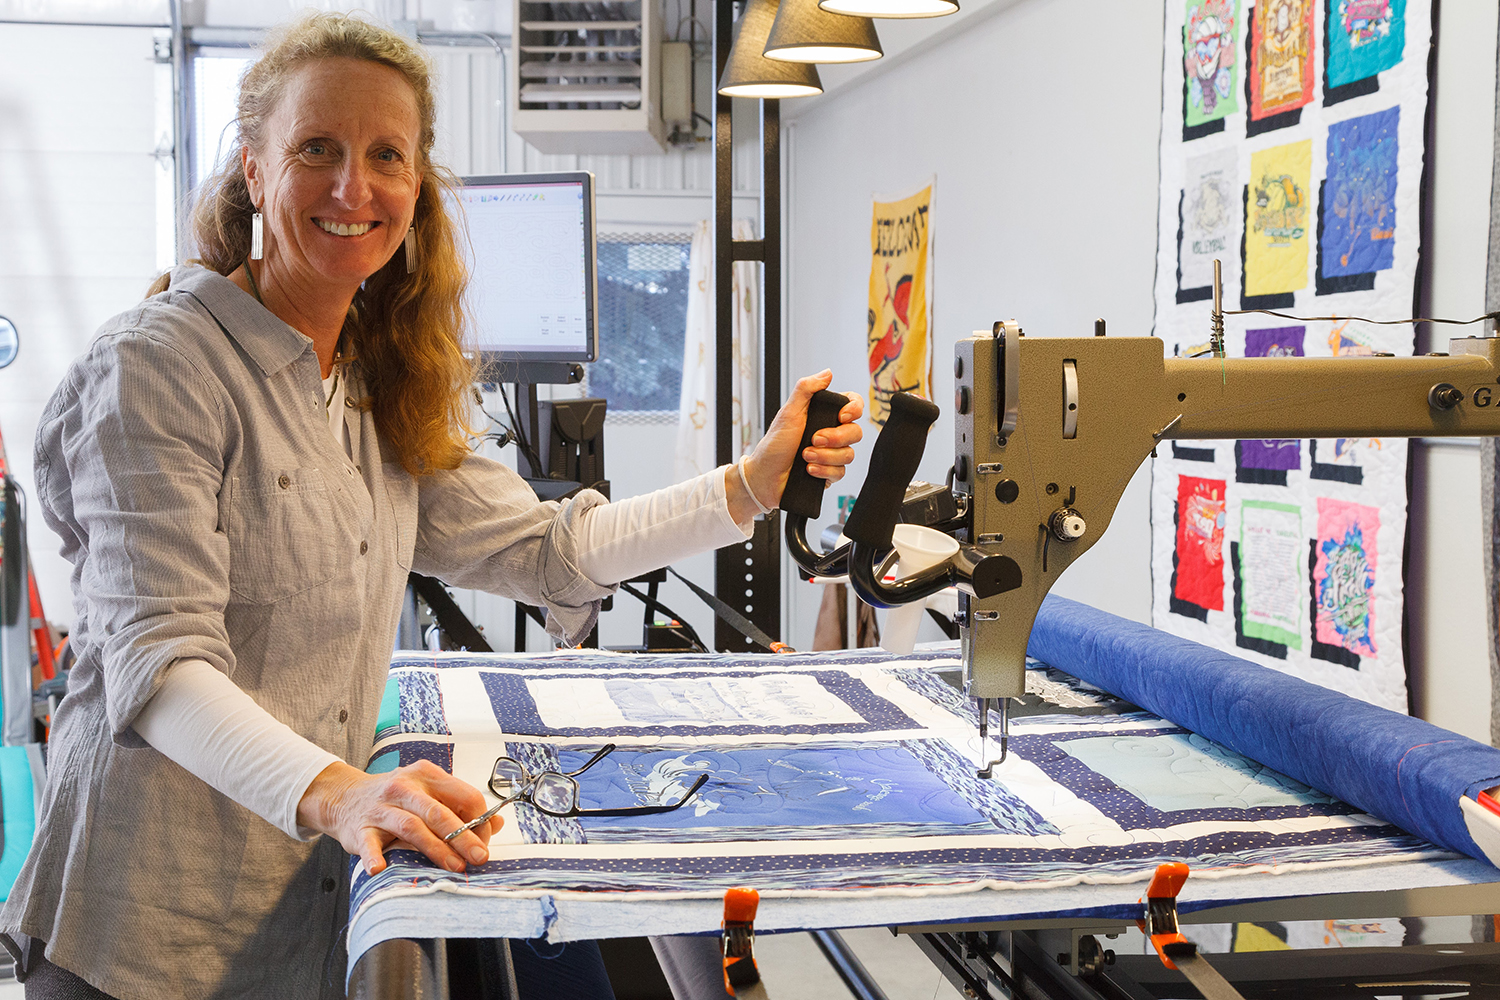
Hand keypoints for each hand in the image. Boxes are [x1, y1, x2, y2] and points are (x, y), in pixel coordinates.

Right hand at [296, 760, 501, 874]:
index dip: (480, 821)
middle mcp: (405, 787)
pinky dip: (374, 856)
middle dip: (463, 836)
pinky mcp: (360, 829)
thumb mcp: (429, 793)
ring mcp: (381, 808)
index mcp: (428, 776)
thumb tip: (497, 823)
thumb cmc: (394, 797)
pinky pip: (368, 844)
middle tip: (479, 857)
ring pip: (412, 826)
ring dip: (435, 848)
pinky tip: (381, 868)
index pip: (464, 796)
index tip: (485, 843)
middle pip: (439, 812)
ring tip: (454, 866)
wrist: (344, 796)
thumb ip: (461, 808)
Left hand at [729, 370, 862, 522]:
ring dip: (825, 456)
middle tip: (813, 439)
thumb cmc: (774, 444)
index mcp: (823, 415)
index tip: (842, 416)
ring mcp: (831, 454)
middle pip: (856, 432)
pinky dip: (823, 470)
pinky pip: (840, 472)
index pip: (853, 405)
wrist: (766, 476)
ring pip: (848, 454)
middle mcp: (831, 433)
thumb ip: (806, 389)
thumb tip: (827, 373)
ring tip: (805, 456)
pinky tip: (809, 470)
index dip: (854, 409)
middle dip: (835, 438)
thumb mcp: (789, 412)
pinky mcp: (830, 473)